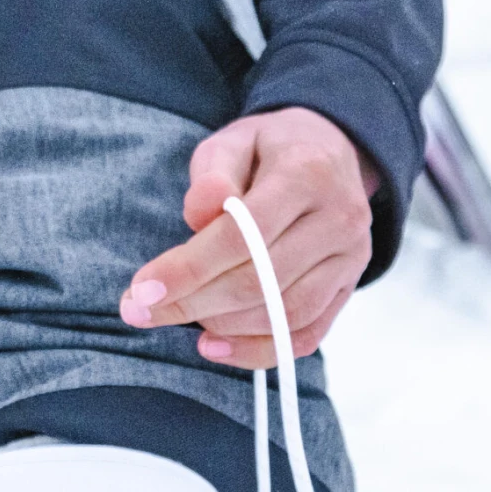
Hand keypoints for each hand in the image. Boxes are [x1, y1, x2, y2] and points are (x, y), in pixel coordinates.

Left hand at [119, 107, 377, 368]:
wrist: (331, 152)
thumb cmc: (269, 150)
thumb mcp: (233, 142)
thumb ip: (211, 174)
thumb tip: (199, 215)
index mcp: (308, 173)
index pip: (243, 234)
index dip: (189, 268)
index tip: (141, 290)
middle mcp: (339, 219)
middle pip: (261, 281)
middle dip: (193, 303)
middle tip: (139, 311)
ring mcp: (351, 258)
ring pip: (285, 314)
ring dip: (221, 327)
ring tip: (176, 315)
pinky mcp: (349, 287)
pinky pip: (306, 335)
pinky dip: (257, 350)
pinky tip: (213, 346)